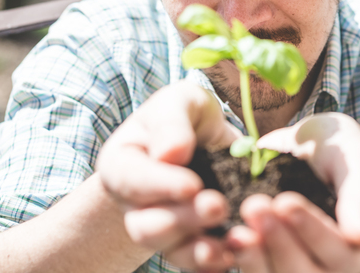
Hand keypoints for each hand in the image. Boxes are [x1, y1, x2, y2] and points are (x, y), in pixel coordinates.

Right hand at [96, 81, 240, 270]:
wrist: (204, 143)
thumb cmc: (185, 118)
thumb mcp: (178, 102)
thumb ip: (171, 122)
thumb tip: (172, 153)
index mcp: (123, 164)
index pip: (131, 180)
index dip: (161, 186)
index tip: (192, 184)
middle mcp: (135, 204)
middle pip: (147, 225)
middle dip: (183, 220)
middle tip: (217, 206)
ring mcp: (161, 229)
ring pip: (170, 249)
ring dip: (199, 249)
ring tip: (230, 240)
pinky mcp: (190, 244)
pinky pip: (195, 262)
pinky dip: (215, 263)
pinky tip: (236, 253)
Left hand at [226, 113, 359, 272]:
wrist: (304, 154)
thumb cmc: (336, 150)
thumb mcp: (354, 157)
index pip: (341, 251)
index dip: (312, 230)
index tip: (285, 201)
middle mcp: (338, 267)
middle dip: (280, 242)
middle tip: (255, 207)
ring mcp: (307, 270)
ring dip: (258, 259)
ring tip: (237, 233)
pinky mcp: (275, 267)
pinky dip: (245, 262)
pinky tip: (229, 241)